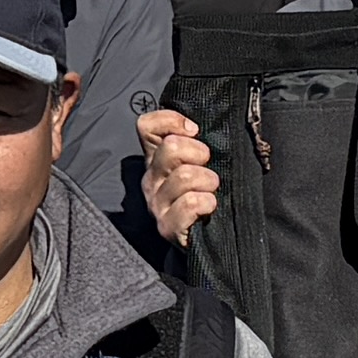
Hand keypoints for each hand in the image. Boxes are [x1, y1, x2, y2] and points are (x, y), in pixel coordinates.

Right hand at [133, 103, 220, 240]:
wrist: (209, 237)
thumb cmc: (206, 192)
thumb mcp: (200, 161)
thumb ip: (196, 139)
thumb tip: (198, 124)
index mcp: (155, 158)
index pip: (147, 126)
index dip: (172, 120)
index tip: (194, 131)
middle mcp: (150, 179)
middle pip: (171, 147)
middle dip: (199, 153)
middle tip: (207, 166)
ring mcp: (156, 204)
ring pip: (185, 175)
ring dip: (208, 181)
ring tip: (211, 190)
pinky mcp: (167, 227)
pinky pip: (190, 203)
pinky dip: (207, 202)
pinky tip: (209, 207)